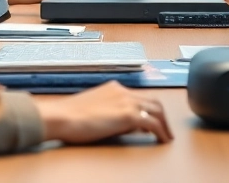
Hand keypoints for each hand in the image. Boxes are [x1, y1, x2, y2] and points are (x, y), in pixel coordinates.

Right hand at [36, 82, 172, 144]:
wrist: (61, 116)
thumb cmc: (69, 117)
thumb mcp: (94, 109)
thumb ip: (111, 112)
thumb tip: (126, 124)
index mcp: (114, 88)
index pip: (140, 96)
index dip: (149, 109)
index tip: (153, 121)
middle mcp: (123, 91)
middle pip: (153, 101)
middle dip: (162, 116)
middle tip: (166, 130)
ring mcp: (126, 101)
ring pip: (157, 109)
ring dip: (165, 124)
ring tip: (167, 137)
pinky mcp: (128, 115)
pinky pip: (153, 123)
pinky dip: (161, 132)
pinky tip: (162, 140)